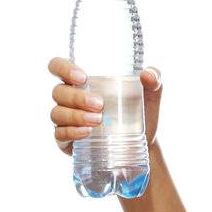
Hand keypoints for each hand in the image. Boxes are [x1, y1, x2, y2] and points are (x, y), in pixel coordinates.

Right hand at [47, 58, 163, 154]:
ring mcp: (66, 119)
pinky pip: (60, 134)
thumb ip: (154, 79)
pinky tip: (87, 133)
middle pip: (58, 92)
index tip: (82, 77)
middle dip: (77, 97)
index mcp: (82, 81)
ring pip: (57, 113)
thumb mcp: (151, 95)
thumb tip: (147, 75)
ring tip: (98, 120)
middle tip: (100, 104)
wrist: (143, 145)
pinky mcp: (67, 140)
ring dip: (75, 116)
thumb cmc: (140, 113)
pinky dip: (72, 132)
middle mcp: (69, 98)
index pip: (58, 66)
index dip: (63, 68)